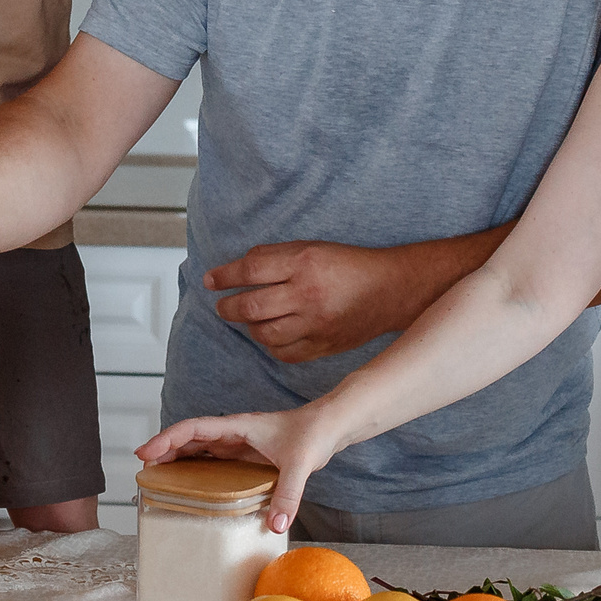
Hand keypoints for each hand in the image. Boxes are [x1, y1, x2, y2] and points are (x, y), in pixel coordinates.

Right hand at [135, 404, 342, 534]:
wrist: (332, 425)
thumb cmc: (315, 434)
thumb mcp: (301, 464)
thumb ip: (288, 495)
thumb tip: (276, 525)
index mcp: (238, 426)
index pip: (194, 428)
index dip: (167, 438)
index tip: (146, 452)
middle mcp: (234, 432)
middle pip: (189, 437)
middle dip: (163, 449)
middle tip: (142, 469)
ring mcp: (239, 442)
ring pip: (199, 447)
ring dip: (177, 457)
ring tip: (157, 475)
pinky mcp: (247, 453)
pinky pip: (213, 458)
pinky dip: (196, 466)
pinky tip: (190, 482)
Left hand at [205, 241, 415, 362]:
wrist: (389, 290)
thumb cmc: (347, 265)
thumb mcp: (311, 247)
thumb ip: (275, 256)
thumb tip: (237, 270)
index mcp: (304, 262)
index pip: (250, 270)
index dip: (224, 276)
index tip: (210, 280)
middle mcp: (307, 294)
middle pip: (251, 306)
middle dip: (228, 308)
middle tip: (222, 306)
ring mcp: (315, 324)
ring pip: (264, 333)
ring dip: (249, 327)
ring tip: (247, 320)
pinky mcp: (323, 345)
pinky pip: (284, 353)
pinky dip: (271, 345)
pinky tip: (271, 335)